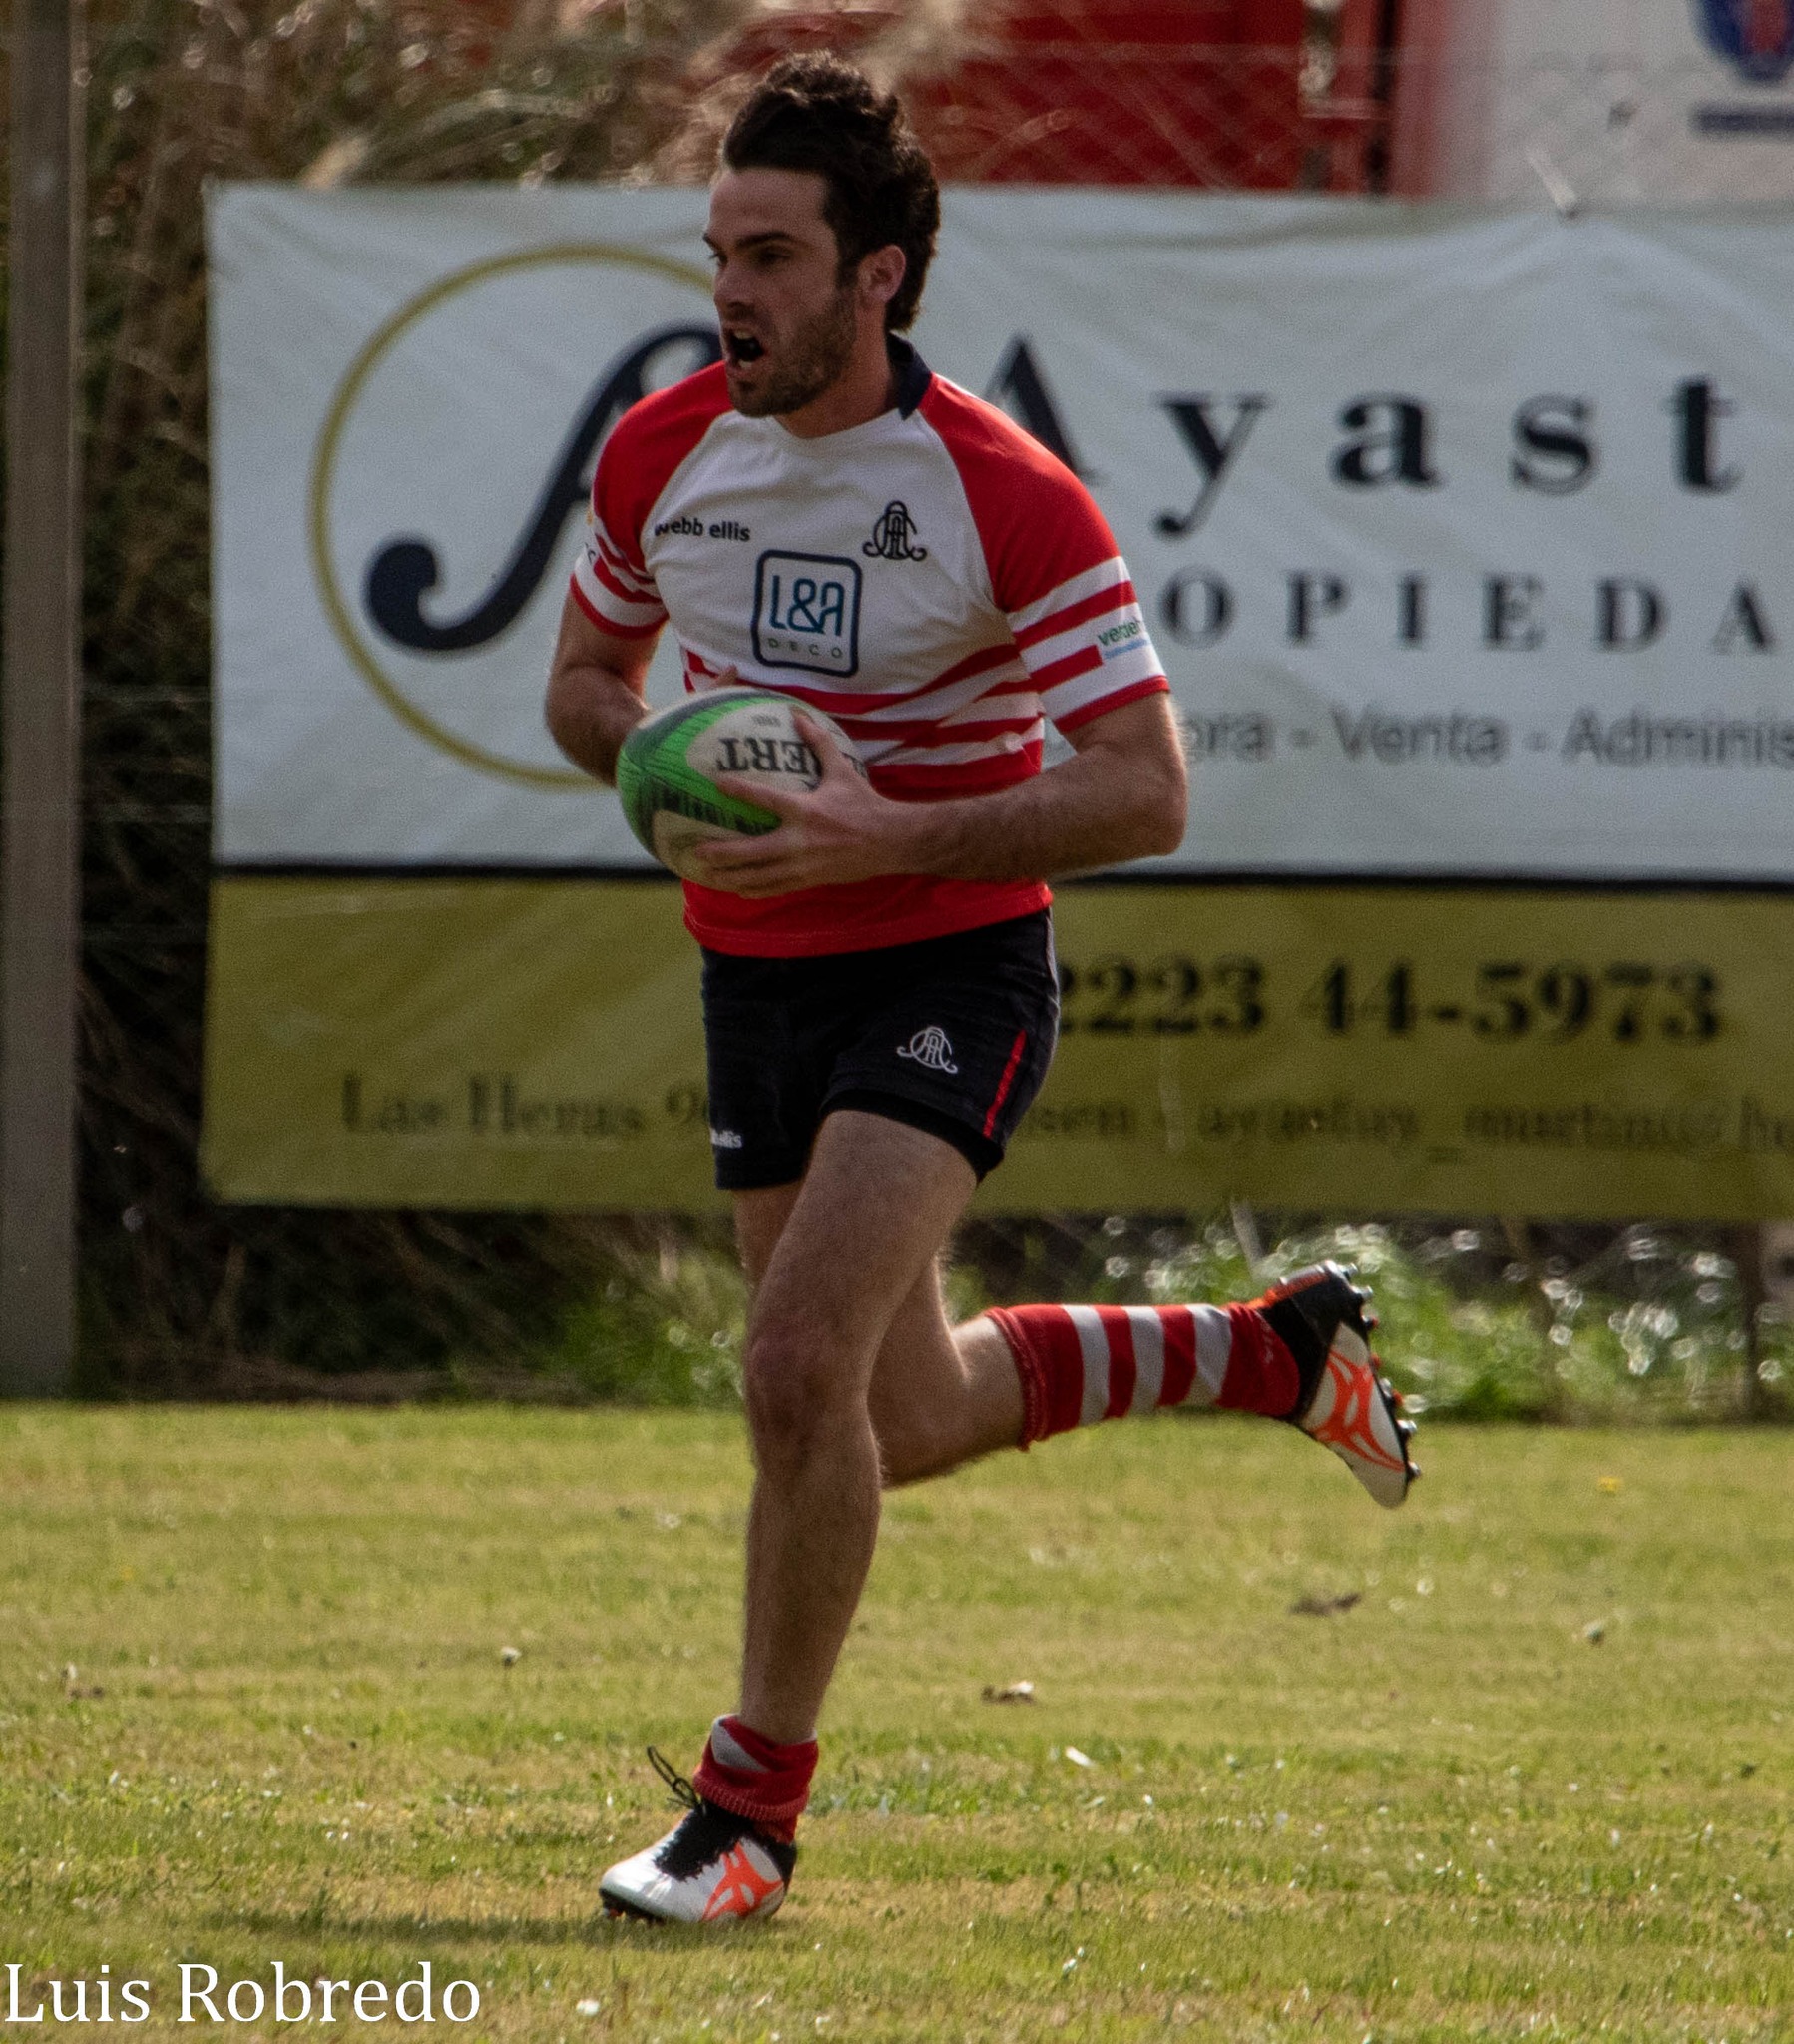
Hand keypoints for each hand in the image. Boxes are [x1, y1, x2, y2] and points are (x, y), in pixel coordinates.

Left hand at [692, 710, 923, 896]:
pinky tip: (736, 889)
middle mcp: (799, 841)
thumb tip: (797, 713)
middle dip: (722, 853)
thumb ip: (818, 743)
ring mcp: (802, 866)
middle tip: (697, 849)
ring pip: (759, 877)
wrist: (890, 842)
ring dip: (731, 877)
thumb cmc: (864, 805)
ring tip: (707, 875)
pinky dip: (753, 890)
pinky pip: (774, 888)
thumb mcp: (843, 771)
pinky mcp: (808, 880)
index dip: (740, 791)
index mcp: (806, 811)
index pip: (766, 800)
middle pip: (751, 852)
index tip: (717, 784)